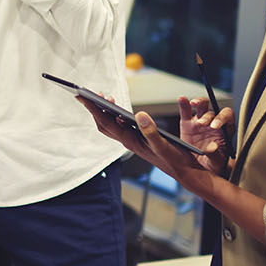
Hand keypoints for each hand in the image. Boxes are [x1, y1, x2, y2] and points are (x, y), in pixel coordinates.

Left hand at [76, 96, 210, 189]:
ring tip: (104, 97)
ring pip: (111, 125)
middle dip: (94, 108)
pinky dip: (116, 116)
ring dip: (105, 111)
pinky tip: (119, 110)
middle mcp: (128, 141)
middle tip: (89, 94)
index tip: (81, 96)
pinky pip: (121, 126)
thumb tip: (138, 114)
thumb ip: (151, 131)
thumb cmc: (174, 160)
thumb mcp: (164, 145)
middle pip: (103, 123)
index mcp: (130, 141)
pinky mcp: (139, 140)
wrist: (184, 172)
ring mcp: (133, 140)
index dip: (92, 109)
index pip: (106, 122)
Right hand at [177, 96, 234, 175]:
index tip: (214, 127)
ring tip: (193, 105)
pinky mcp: (187, 123)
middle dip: (208, 114)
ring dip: (198, 103)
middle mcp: (213, 123)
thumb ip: (215, 155)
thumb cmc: (212, 165)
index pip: (227, 117)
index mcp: (225, 131)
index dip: (222, 119)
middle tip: (201, 124)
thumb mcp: (215, 163)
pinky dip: (184, 104)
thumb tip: (212, 147)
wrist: (200, 168)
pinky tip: (182, 99)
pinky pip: (186, 110)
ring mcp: (200, 122)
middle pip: (214, 109)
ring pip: (202, 106)